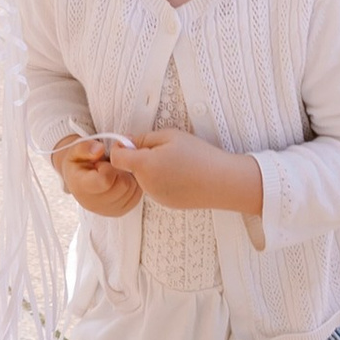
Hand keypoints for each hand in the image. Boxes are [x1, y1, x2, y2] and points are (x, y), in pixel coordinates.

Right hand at [51, 132, 141, 217]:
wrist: (78, 177)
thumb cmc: (78, 162)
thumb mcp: (75, 150)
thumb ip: (86, 147)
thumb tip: (99, 149)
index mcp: (80, 187)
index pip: (106, 180)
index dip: (110, 166)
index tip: (103, 162)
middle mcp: (92, 203)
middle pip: (122, 185)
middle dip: (121, 170)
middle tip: (111, 166)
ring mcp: (106, 210)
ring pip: (131, 190)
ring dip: (128, 176)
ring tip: (115, 172)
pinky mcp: (118, 211)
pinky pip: (136, 196)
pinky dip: (133, 185)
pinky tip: (121, 179)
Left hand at [107, 123, 264, 218]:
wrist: (223, 182)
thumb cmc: (199, 155)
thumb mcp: (170, 136)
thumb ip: (143, 139)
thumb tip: (126, 142)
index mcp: (144, 166)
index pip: (116, 158)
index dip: (121, 147)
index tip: (132, 142)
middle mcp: (146, 184)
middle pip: (131, 168)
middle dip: (141, 157)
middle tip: (165, 149)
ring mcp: (156, 196)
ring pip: (144, 178)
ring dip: (153, 169)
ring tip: (177, 162)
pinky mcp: (166, 203)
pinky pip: (156, 188)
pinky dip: (163, 180)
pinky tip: (183, 176)